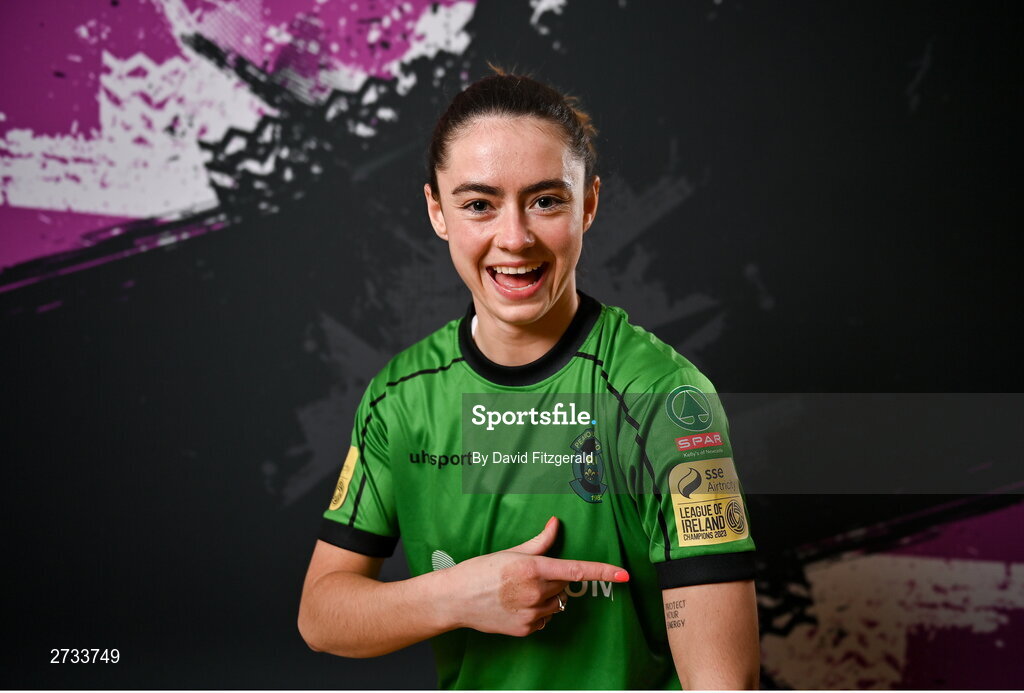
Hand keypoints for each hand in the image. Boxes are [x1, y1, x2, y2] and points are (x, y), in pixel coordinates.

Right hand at [442, 516, 628, 636]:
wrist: (456, 599)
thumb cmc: (481, 571)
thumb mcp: (511, 552)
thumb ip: (540, 541)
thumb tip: (556, 523)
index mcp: (533, 568)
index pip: (576, 570)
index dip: (603, 571)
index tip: (624, 574)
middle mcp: (536, 592)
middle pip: (564, 583)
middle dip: (553, 577)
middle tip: (528, 574)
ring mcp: (532, 614)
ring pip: (556, 603)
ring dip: (546, 596)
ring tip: (518, 591)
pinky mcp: (527, 630)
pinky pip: (545, 619)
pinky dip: (537, 612)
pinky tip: (516, 605)